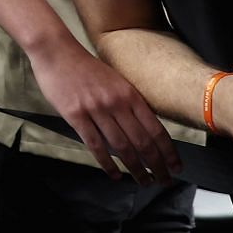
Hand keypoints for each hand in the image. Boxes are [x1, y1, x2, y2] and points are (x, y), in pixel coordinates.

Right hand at [27, 42, 179, 183]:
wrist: (57, 51)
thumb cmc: (85, 67)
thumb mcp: (116, 80)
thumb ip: (130, 102)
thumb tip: (145, 128)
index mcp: (129, 94)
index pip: (156, 129)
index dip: (168, 151)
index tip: (175, 166)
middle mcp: (116, 103)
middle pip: (143, 142)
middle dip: (157, 166)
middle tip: (163, 180)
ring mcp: (96, 110)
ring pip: (122, 147)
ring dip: (136, 169)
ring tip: (143, 181)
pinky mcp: (76, 116)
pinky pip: (96, 145)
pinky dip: (108, 164)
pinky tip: (115, 174)